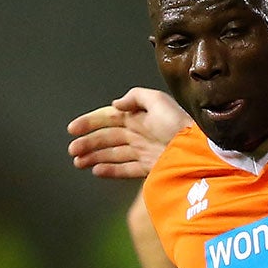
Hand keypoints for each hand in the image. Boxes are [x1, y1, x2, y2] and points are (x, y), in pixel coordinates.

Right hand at [66, 87, 189, 177]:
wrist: (195, 151)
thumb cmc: (177, 124)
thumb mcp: (158, 101)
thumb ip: (135, 97)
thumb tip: (115, 104)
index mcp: (138, 116)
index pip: (109, 118)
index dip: (90, 123)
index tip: (73, 130)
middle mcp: (139, 133)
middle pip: (108, 138)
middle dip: (88, 143)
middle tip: (72, 151)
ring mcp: (143, 151)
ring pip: (113, 154)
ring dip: (94, 157)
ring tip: (79, 162)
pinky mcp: (149, 167)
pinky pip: (125, 169)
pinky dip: (110, 170)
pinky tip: (96, 170)